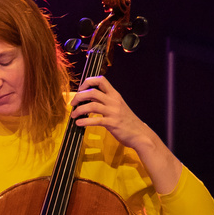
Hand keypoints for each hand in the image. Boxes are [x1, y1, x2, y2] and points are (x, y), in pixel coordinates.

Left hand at [69, 74, 181, 191]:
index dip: (88, 81)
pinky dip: (84, 121)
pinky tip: (79, 123)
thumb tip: (86, 98)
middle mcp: (114, 101)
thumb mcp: (117, 106)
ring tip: (74, 115)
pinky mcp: (112, 123)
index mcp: (115, 95)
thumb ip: (104, 101)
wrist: (140, 134)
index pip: (101, 80)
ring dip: (79, 110)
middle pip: (93, 92)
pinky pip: (95, 120)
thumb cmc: (126, 120)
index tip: (80, 89)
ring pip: (92, 106)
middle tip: (73, 103)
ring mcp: (114, 112)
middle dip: (79, 96)